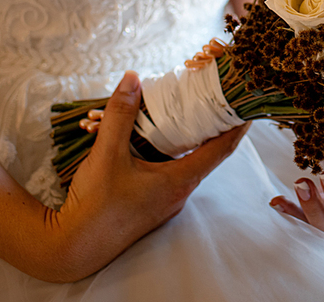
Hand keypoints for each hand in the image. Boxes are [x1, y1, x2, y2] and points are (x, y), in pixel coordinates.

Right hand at [39, 72, 247, 281]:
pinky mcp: (151, 203)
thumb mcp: (107, 153)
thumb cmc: (96, 204)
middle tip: (213, 96)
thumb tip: (133, 78)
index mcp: (178, 181)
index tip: (248, 105)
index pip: (221, 149)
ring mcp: (165, 200)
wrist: (74, 246)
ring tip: (184, 109)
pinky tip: (151, 136)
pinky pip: (168, 170)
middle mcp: (178, 192)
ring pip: (184, 161)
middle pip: (205, 153)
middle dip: (211, 124)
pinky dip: (167, 150)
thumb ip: (121, 114)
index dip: (236, 125)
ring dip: (185, 136)